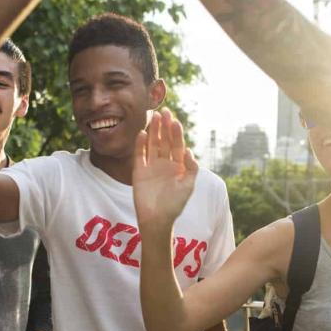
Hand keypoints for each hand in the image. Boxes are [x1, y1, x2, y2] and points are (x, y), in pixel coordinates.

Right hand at [133, 108, 197, 228]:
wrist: (157, 219)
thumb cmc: (175, 205)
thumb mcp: (188, 187)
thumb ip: (191, 169)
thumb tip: (190, 151)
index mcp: (178, 166)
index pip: (177, 145)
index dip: (176, 133)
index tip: (175, 121)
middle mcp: (164, 163)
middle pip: (165, 140)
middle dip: (165, 127)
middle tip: (164, 111)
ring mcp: (151, 166)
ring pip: (152, 144)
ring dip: (153, 131)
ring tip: (154, 116)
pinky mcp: (139, 171)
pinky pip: (139, 155)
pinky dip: (140, 144)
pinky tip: (142, 133)